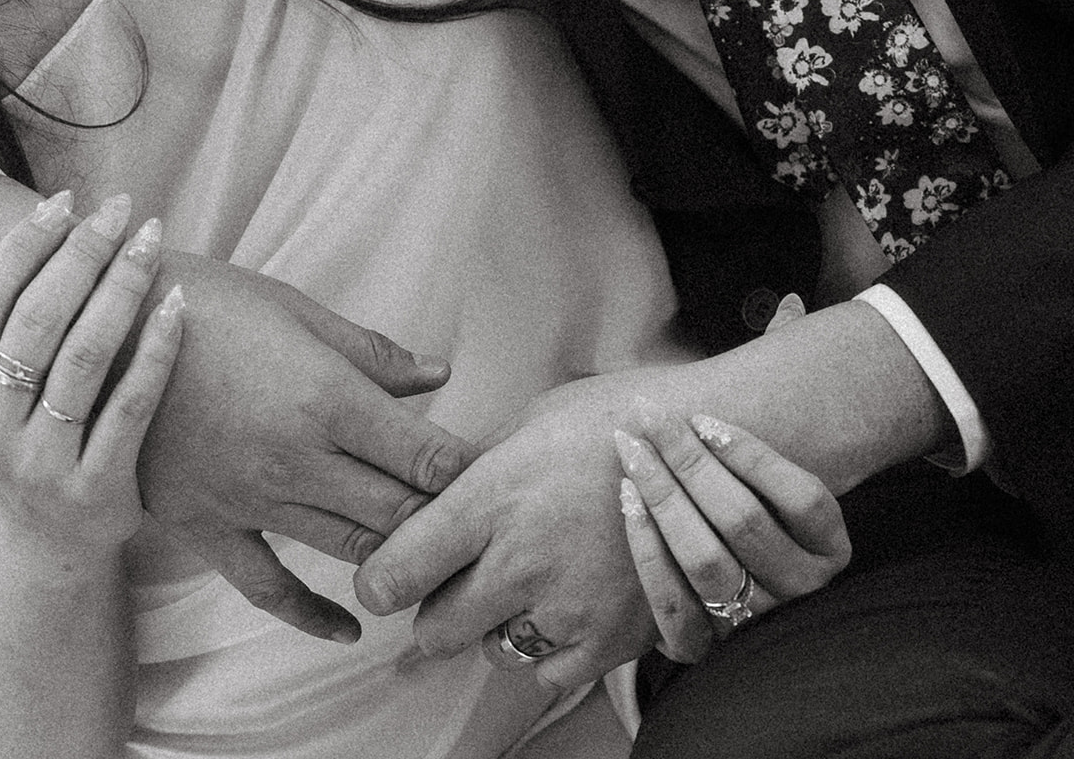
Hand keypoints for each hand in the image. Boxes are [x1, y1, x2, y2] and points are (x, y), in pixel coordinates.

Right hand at [0, 193, 181, 550]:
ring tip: (151, 239)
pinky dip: (158, 348)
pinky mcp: (97, 486)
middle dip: (83, 253)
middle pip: (40, 321)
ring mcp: (42, 463)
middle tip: (120, 209)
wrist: (47, 547)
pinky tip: (179, 302)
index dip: (25, 245)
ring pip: (88, 354)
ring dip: (124, 286)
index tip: (67, 201)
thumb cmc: (8, 443)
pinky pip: (133, 403)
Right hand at [134, 247, 476, 641]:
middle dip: (444, 518)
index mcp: (327, 397)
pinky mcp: (208, 527)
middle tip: (476, 521)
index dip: (467, 470)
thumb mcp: (295, 310)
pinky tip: (349, 627)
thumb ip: (371, 353)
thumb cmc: (205, 303)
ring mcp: (252, 501)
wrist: (94, 331)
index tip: (494, 473)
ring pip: (348, 546)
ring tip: (434, 562)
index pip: (425, 455)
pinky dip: (312, 614)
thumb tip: (438, 376)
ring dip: (396, 557)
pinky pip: (269, 587)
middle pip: (397, 510)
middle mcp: (298, 459)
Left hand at [355, 372, 656, 689]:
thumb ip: (476, 467)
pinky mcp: (610, 642)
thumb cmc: (620, 418)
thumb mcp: (533, 417)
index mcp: (494, 496)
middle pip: (435, 628)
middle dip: (434, 607)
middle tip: (453, 578)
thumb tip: (430, 493)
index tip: (383, 574)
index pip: (399, 569)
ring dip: (493, 624)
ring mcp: (568, 608)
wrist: (709, 449)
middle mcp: (523, 561)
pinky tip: (562, 601)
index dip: (380, 578)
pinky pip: (547, 672)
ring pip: (491, 651)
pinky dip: (545, 646)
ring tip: (526, 577)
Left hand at [615, 413, 850, 663]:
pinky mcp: (708, 650)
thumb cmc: (747, 511)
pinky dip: (647, 549)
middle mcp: (800, 592)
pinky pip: (673, 604)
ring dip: (662, 496)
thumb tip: (702, 410)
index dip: (751, 455)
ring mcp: (755, 625)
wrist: (730, 594)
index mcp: (829, 551)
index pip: (804, 500)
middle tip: (648, 413)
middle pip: (744, 521)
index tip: (702, 418)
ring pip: (706, 560)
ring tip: (632, 449)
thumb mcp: (772, 488)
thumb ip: (751, 456)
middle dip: (689, 460)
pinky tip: (628, 500)